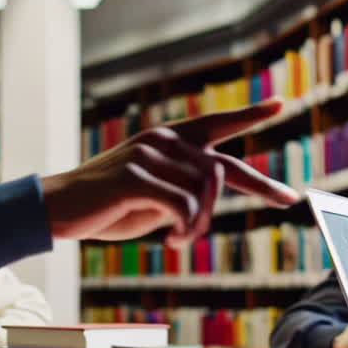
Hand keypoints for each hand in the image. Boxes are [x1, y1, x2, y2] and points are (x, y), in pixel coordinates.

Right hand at [41, 103, 299, 244]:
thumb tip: (208, 200)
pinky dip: (187, 231)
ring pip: (206, 193)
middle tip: (289, 199)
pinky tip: (174, 243)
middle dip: (262, 185)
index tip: (280, 105)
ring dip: (203, 225)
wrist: (59, 208)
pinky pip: (184, 208)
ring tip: (185, 240)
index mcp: (167, 139)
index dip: (249, 115)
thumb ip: (182, 189)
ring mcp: (150, 156)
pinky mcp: (138, 177)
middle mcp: (163, 141)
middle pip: (225, 167)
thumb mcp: (152, 196)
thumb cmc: (105, 205)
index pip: (216, 123)